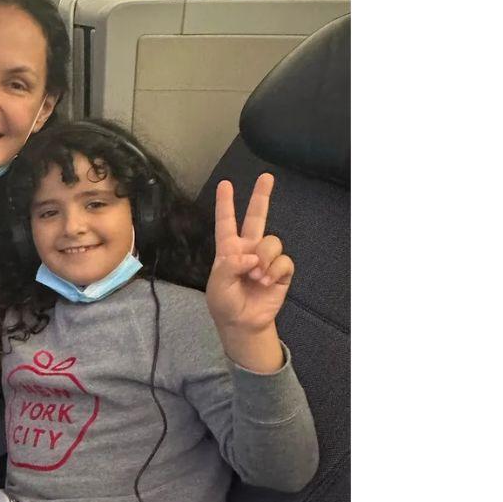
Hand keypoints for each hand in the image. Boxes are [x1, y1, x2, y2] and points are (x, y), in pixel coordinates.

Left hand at [205, 173, 293, 371]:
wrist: (243, 324)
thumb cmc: (225, 303)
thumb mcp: (218, 285)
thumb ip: (230, 266)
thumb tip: (251, 256)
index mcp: (228, 250)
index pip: (226, 223)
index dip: (225, 204)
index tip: (225, 185)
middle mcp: (248, 249)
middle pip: (256, 218)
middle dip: (262, 197)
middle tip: (267, 177)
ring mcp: (266, 259)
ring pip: (272, 241)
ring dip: (265, 257)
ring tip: (257, 276)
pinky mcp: (281, 272)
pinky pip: (284, 261)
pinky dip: (275, 270)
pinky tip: (267, 281)